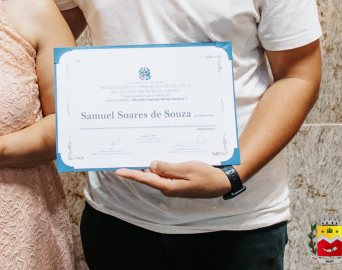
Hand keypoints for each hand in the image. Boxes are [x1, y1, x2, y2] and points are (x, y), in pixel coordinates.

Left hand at [115, 160, 232, 198]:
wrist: (223, 181)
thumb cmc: (207, 175)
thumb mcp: (188, 169)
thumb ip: (168, 168)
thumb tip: (151, 166)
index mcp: (169, 186)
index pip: (146, 179)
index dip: (131, 174)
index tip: (118, 170)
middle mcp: (168, 186)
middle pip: (148, 176)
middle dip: (136, 167)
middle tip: (124, 157)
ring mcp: (173, 184)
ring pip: (156, 173)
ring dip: (147, 165)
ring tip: (135, 154)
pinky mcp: (178, 180)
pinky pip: (165, 172)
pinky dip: (159, 165)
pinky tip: (155, 157)